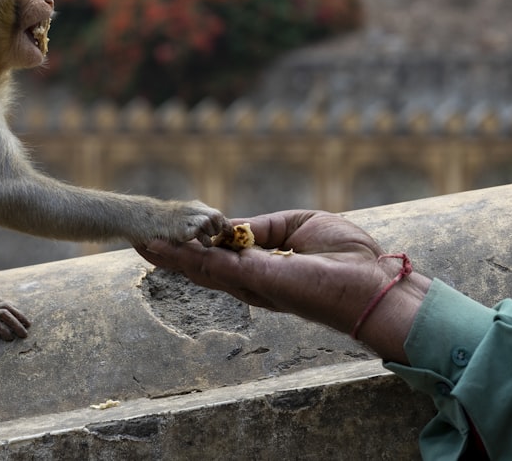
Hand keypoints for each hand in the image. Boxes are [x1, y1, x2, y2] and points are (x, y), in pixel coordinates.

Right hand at [135, 210, 431, 362]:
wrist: (372, 285)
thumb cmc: (348, 258)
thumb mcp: (298, 226)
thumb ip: (262, 228)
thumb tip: (233, 227)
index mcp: (266, 267)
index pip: (222, 255)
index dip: (196, 243)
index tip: (172, 231)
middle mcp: (253, 280)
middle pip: (202, 266)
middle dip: (172, 254)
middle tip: (139, 239)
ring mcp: (251, 282)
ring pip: (199, 268)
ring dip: (167, 255)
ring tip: (139, 242)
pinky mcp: (254, 280)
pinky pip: (210, 266)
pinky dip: (182, 257)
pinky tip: (158, 249)